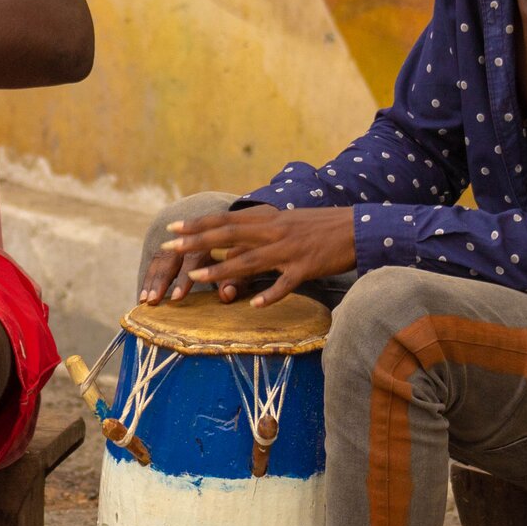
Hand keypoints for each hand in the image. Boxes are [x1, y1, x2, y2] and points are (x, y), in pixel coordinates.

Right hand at [138, 242, 245, 306]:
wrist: (234, 222)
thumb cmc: (244, 250)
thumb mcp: (246, 264)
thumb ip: (238, 280)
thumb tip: (226, 295)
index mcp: (213, 238)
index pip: (195, 257)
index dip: (185, 278)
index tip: (178, 297)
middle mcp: (192, 236)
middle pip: (172, 256)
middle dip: (162, 279)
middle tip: (154, 300)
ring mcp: (180, 239)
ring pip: (162, 257)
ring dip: (153, 279)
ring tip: (145, 299)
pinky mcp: (171, 244)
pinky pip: (157, 259)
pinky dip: (150, 277)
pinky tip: (144, 293)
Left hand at [157, 204, 356, 307]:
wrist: (357, 228)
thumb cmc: (318, 228)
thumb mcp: (284, 224)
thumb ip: (256, 236)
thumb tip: (227, 251)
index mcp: (268, 219)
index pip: (225, 220)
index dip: (197, 224)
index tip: (172, 228)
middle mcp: (274, 231)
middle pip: (228, 236)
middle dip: (196, 242)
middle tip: (169, 248)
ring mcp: (289, 250)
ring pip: (249, 261)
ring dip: (220, 271)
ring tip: (195, 279)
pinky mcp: (307, 268)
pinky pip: (284, 284)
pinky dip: (269, 295)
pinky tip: (253, 306)